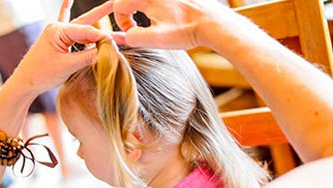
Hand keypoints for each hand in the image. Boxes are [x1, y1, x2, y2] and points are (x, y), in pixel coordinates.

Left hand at [4, 1, 114, 98]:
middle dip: (102, 14)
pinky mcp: (56, 40)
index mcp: (58, 31)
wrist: (24, 82)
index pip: (87, 31)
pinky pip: (64, 22)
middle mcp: (57, 28)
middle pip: (86, 22)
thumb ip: (89, 57)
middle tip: (117, 6)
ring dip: (94, 18)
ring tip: (110, 7)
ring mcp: (57, 33)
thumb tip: (108, 51)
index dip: (104, 37)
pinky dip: (66, 10)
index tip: (120, 42)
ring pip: (81, 25)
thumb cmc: (41, 74)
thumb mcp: (68, 66)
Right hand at [112, 0, 241, 49]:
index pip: (118, 5)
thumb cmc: (188, 30)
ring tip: (142, 20)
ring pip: (143, 0)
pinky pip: (156, 0)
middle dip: (123, 11)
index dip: (120, 22)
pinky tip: (161, 18)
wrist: (213, 23)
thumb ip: (133, 37)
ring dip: (138, 9)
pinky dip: (152, 7)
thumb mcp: (156, 39)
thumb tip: (121, 37)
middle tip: (118, 18)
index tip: (130, 33)